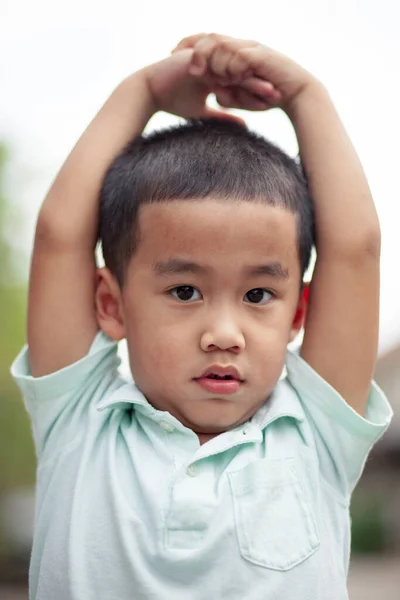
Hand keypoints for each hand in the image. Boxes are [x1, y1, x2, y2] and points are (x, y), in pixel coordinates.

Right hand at [142, 46, 279, 121]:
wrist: (149, 92)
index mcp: (216, 74)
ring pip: (234, 71)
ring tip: (269, 91)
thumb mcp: (202, 113)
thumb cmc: (172, 101)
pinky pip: (218, 69)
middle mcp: (214, 65)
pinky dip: (231, 77)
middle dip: (260, 85)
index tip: (273, 104)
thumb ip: (223, 117)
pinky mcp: (198, 60)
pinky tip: (245, 85)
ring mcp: (207, 60)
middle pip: (242, 75)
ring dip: (251, 81)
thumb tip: (244, 126)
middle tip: (279, 95)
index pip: (241, 83)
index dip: (256, 93)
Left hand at [172, 33, 315, 112]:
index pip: (207, 39)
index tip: (172, 53)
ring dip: (214, 63)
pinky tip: (231, 79)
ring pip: (223, 46)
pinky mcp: (262, 57)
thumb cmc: (268, 96)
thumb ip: (228, 95)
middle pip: (211, 37)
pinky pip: (240, 57)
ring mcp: (252, 49)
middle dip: (195, 51)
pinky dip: (232, 68)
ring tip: (212, 78)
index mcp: (234, 52)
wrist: (295, 94)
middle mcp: (242, 45)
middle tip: (187, 67)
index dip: (188, 43)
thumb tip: (215, 96)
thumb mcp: (242, 98)